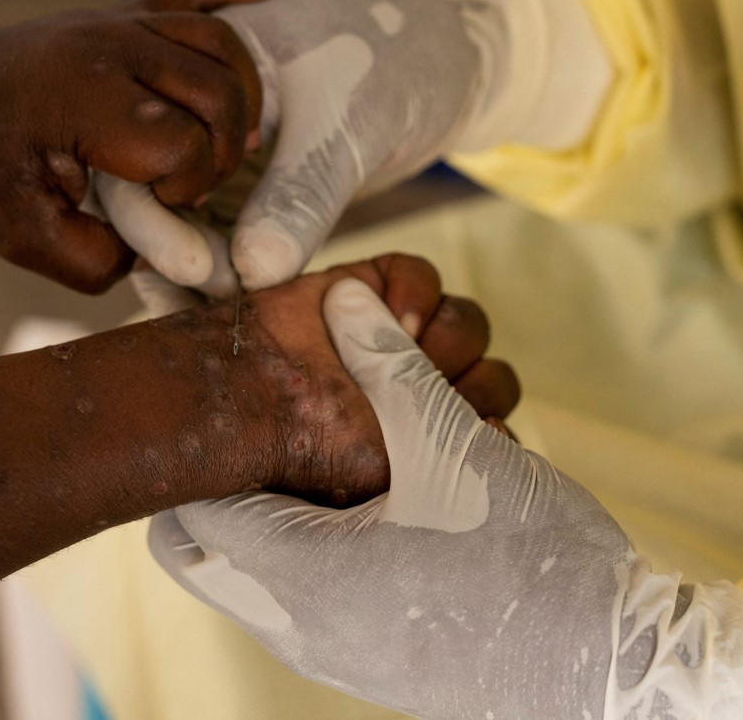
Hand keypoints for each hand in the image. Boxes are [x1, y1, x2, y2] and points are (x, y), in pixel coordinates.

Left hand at [0, 0, 272, 292]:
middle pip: (220, 91)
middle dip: (223, 151)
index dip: (187, 187)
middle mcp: (111, 49)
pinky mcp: (124, 13)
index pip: (183, 142)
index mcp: (84, 99)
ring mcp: (120, 23)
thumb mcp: (20, 236)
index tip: (156, 205)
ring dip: (243, 96)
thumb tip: (161, 249)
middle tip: (192, 183)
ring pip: (221, 44)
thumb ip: (95, 260)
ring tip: (232, 138)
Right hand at [97, 0, 606, 295]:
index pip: (138, 145)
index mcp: (188, 63)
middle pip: (145, 190)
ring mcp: (216, 152)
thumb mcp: (347, 123)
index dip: (152, 214)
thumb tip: (253, 272)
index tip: (195, 268)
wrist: (447, 62)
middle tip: (215, 299)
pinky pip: (221, 236)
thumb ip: (301, 194)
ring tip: (223, 319)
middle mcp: (187, 109)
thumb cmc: (396, 61)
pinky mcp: (249, 188)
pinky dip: (227, 273)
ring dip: (196, 272)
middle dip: (170, 252)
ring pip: (181, 223)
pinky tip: (240, 311)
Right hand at [138, 253, 519, 505]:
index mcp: (430, 447)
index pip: (497, 430)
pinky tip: (391, 314)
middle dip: (469, 384)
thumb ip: (453, 446)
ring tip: (405, 350)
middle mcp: (421, 394)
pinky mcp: (373, 288)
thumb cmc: (311, 451)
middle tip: (425, 395)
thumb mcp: (389, 468)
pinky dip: (415, 291)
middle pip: (493, 377)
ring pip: (466, 324)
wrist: (242, 399)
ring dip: (446, 337)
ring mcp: (399, 339)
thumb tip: (500, 429)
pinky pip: (423, 276)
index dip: (489, 424)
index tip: (468, 430)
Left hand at [151, 280, 742, 719]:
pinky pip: (304, 599)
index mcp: (297, 572)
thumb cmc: (529, 561)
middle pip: (207, 544)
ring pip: (257, 571)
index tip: (229, 393)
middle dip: (231, 475)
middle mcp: (294, 625)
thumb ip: (389, 366)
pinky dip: (318, 544)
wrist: (609, 669)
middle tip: (275, 421)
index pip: (188, 504)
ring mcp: (330, 652)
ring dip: (282, 507)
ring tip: (334, 452)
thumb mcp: (454, 445)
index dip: (204, 438)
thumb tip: (343, 299)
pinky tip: (378, 502)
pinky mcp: (368, 661)